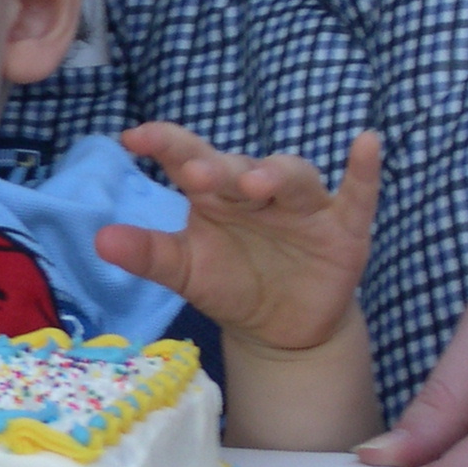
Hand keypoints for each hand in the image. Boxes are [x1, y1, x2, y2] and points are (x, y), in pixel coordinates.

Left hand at [96, 125, 380, 350]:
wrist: (282, 329)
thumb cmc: (230, 283)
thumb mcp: (186, 271)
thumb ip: (149, 254)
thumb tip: (101, 241)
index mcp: (214, 193)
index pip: (187, 157)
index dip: (164, 144)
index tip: (133, 137)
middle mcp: (257, 189)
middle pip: (238, 167)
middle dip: (219, 168)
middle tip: (196, 173)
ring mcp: (302, 206)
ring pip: (292, 177)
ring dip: (276, 174)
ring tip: (256, 183)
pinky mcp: (342, 227)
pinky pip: (357, 193)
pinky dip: (363, 171)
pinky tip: (367, 143)